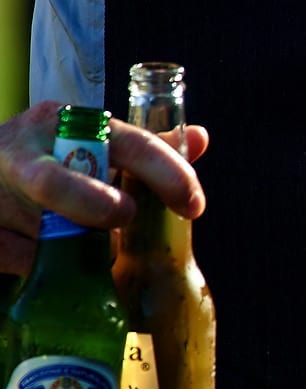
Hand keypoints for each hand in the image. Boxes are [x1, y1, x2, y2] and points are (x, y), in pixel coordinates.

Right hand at [0, 101, 207, 275]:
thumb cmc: (47, 158)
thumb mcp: (90, 142)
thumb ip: (144, 147)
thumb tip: (200, 137)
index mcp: (65, 123)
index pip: (127, 143)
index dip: (167, 174)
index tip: (193, 206)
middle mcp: (22, 151)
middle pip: (55, 185)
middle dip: (94, 208)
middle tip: (123, 220)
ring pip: (41, 232)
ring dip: (74, 246)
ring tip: (83, 240)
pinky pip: (23, 260)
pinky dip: (46, 265)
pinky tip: (51, 256)